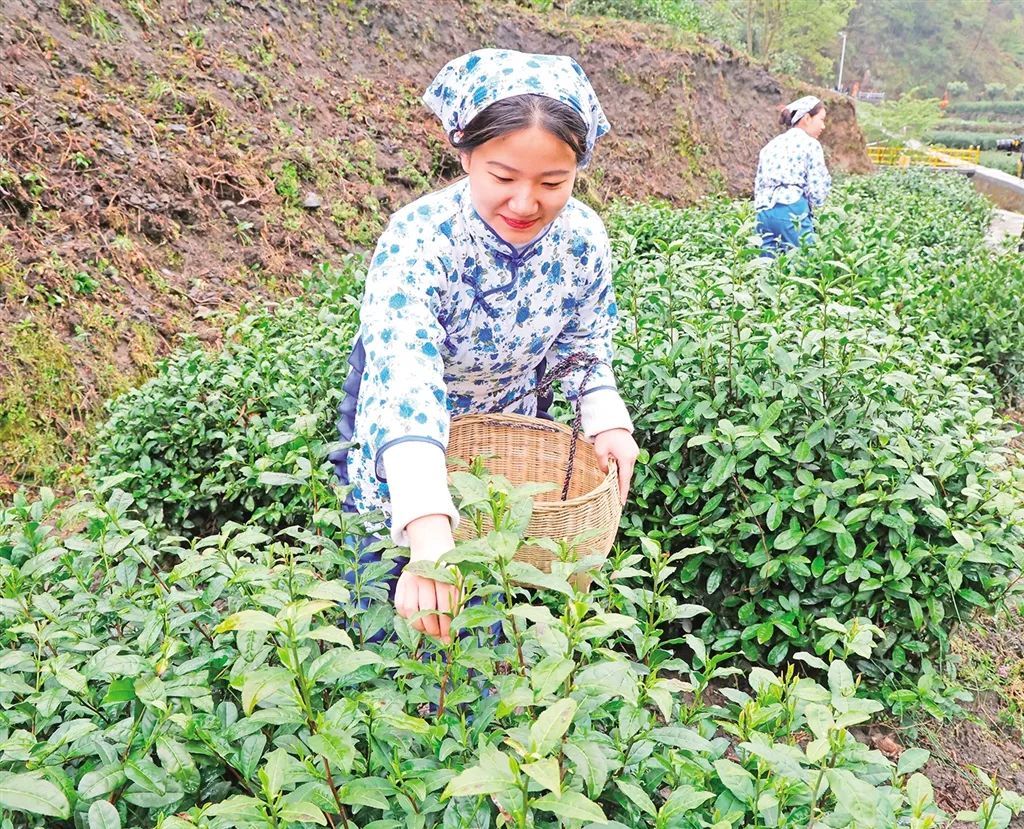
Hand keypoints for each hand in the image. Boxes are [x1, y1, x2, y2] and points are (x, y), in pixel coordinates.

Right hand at [394, 514, 458, 642]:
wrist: (431, 547)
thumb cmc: (449, 571)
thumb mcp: (457, 582)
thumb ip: (457, 605)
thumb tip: (450, 636)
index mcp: (444, 575)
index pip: (445, 605)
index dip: (446, 625)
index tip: (449, 637)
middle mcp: (425, 576)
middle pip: (427, 609)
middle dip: (433, 628)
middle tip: (438, 635)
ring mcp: (410, 579)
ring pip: (411, 609)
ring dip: (419, 625)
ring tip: (428, 629)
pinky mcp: (400, 583)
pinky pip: (400, 606)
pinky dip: (407, 617)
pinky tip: (417, 618)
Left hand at [594, 428, 638, 504]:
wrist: (611, 421)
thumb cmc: (605, 435)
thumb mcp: (599, 451)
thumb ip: (603, 465)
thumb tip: (607, 473)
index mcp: (626, 458)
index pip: (625, 479)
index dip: (623, 491)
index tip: (621, 502)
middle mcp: (633, 456)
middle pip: (627, 475)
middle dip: (622, 485)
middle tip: (616, 498)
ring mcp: (634, 452)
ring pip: (627, 469)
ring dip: (621, 475)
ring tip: (615, 485)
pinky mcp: (632, 449)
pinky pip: (627, 463)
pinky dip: (622, 468)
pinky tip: (616, 471)